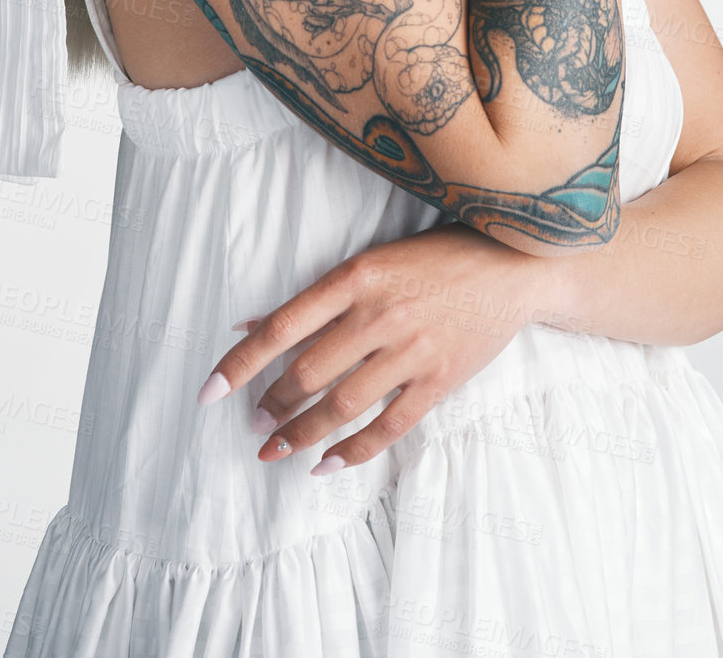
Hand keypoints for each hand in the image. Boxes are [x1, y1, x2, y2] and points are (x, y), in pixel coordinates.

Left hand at [198, 223, 550, 473]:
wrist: (513, 266)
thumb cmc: (436, 257)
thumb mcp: (371, 261)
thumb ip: (315, 297)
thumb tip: (250, 324)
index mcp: (357, 276)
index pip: (283, 326)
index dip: (240, 363)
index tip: (209, 391)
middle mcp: (380, 314)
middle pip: (309, 372)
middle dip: (273, 404)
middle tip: (254, 422)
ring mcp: (412, 350)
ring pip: (343, 405)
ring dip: (302, 433)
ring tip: (275, 448)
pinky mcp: (439, 379)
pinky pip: (389, 426)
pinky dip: (354, 451)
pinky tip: (327, 465)